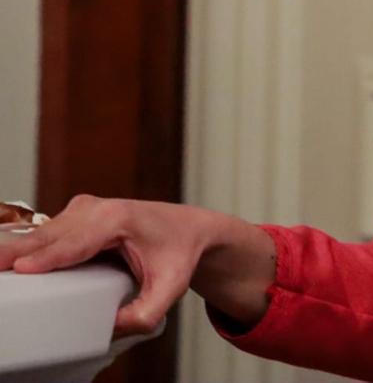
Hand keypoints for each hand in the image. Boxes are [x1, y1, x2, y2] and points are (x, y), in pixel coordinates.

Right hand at [0, 195, 214, 337]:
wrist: (191, 229)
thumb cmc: (180, 252)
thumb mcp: (171, 288)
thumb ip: (144, 313)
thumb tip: (109, 328)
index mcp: (120, 219)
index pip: (75, 242)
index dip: (47, 257)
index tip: (21, 269)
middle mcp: (99, 208)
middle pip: (49, 235)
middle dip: (18, 251)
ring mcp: (84, 209)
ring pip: (42, 232)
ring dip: (18, 248)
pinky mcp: (76, 216)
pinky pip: (45, 233)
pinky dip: (26, 245)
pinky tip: (9, 259)